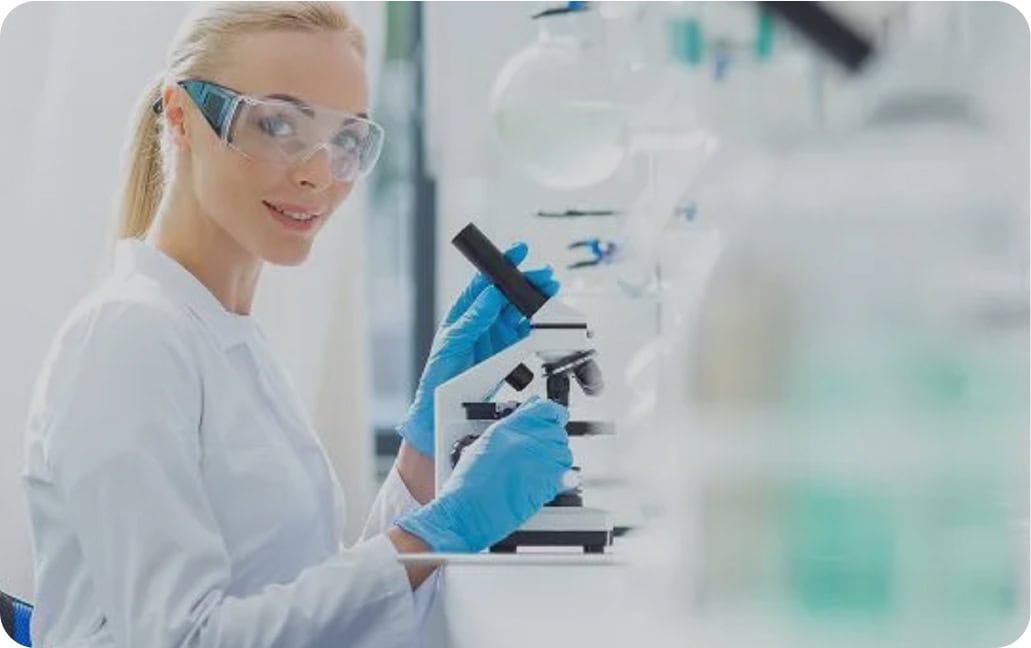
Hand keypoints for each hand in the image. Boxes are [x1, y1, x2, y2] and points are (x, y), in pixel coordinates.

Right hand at [395, 397, 571, 552]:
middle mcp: (525, 440)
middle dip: (554, 444)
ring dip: (558, 464)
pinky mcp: (546, 482)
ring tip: (543, 474)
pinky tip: (553, 484)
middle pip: (558, 432)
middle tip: (543, 456)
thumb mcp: (482, 446)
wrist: (466, 510)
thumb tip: (520, 432)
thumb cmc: (466, 486)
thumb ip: (506, 435)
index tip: (554, 421)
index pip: (544, 409)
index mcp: (508, 428)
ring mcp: (538, 459)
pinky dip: (563, 481)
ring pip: (565, 455)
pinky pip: (567, 476)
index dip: (553, 416)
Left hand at [397, 242, 558, 456]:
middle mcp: (482, 319)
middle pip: (507, 293)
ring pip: (520, 310)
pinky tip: (546, 316)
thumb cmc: (439, 374)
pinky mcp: (508, 351)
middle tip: (544, 275)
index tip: (517, 252)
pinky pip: (526, 333)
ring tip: (550, 290)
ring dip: (535, 300)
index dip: (501, 265)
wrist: (443, 407)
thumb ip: (473, 318)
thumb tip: (489, 293)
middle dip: (526, 281)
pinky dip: (538, 324)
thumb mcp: (453, 342)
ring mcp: (497, 334)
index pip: (485, 282)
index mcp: (465, 311)